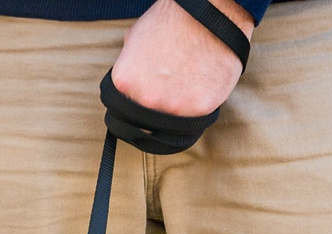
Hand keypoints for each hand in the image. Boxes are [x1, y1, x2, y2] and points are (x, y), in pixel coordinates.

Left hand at [111, 0, 252, 120]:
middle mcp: (145, 99)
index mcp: (125, 83)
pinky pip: (196, 116)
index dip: (133, 105)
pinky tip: (201, 83)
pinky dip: (199, 103)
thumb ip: (129, 69)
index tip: (142, 103)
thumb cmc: (173, 20)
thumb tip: (127, 86)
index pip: (122, 110)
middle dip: (154, 107)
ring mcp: (173, 107)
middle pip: (146, 119)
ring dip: (177, 109)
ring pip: (172, 121)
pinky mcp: (200, 109)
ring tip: (187, 83)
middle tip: (168, 90)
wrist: (209, 12)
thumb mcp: (134, 39)